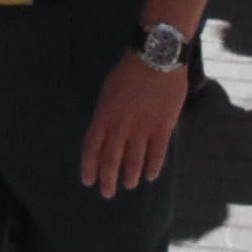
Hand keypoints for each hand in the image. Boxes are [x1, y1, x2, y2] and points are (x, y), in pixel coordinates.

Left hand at [79, 52, 190, 195]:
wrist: (157, 58)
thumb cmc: (130, 70)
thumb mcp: (109, 91)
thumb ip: (107, 114)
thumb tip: (107, 132)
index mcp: (104, 116)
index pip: (92, 148)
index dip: (90, 167)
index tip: (89, 181)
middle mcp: (121, 128)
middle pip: (111, 160)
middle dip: (108, 179)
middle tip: (108, 192)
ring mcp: (142, 130)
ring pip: (133, 161)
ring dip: (130, 176)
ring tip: (129, 185)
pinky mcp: (162, 129)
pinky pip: (156, 155)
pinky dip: (152, 167)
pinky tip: (150, 176)